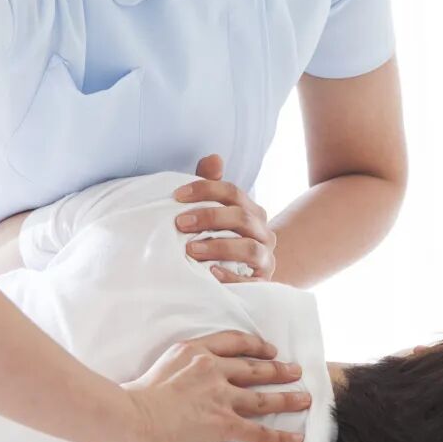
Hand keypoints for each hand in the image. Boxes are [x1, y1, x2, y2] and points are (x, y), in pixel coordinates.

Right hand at [118, 330, 310, 441]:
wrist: (131, 418)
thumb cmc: (135, 397)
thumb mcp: (161, 366)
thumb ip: (181, 368)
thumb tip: (188, 379)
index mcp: (194, 351)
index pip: (233, 342)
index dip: (255, 345)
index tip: (268, 348)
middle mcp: (211, 368)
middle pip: (254, 366)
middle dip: (278, 368)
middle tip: (295, 370)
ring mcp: (219, 395)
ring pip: (262, 396)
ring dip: (286, 398)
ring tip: (304, 398)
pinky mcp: (222, 422)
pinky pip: (258, 432)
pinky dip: (280, 437)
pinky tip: (296, 438)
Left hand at [174, 154, 277, 281]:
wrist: (246, 276)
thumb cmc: (223, 239)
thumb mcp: (215, 212)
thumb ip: (212, 185)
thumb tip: (213, 158)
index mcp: (251, 211)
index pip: (233, 192)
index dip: (205, 190)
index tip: (177, 196)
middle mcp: (263, 232)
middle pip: (242, 217)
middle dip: (209, 217)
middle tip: (180, 223)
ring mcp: (265, 258)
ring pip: (249, 248)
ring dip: (219, 247)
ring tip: (191, 250)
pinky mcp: (262, 283)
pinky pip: (251, 282)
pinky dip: (232, 278)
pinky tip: (211, 274)